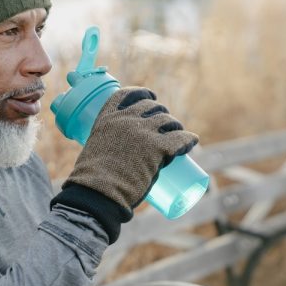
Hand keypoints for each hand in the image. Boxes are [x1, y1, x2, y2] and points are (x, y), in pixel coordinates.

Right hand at [64, 87, 197, 211]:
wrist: (99, 192)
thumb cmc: (93, 180)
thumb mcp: (95, 152)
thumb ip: (107, 148)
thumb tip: (119, 160)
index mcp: (107, 118)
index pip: (127, 94)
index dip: (142, 93)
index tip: (150, 97)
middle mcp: (126, 120)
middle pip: (152, 106)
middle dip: (161, 112)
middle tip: (165, 124)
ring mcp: (143, 132)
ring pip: (168, 121)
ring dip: (175, 125)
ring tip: (178, 134)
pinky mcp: (158, 147)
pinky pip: (180, 138)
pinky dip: (188, 139)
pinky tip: (192, 141)